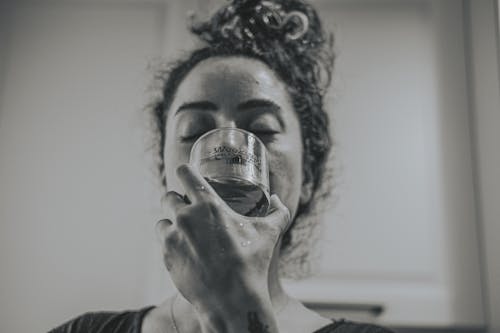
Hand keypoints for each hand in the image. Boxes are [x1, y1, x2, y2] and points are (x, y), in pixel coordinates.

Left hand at [156, 164, 289, 330]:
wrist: (231, 299)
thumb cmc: (250, 263)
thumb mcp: (268, 233)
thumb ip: (278, 212)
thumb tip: (277, 199)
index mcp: (208, 204)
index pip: (185, 173)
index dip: (185, 171)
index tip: (187, 173)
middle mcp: (186, 216)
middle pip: (169, 196)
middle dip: (178, 200)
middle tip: (190, 208)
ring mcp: (173, 236)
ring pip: (163, 219)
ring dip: (172, 221)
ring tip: (185, 231)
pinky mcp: (165, 255)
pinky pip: (161, 239)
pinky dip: (170, 241)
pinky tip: (183, 248)